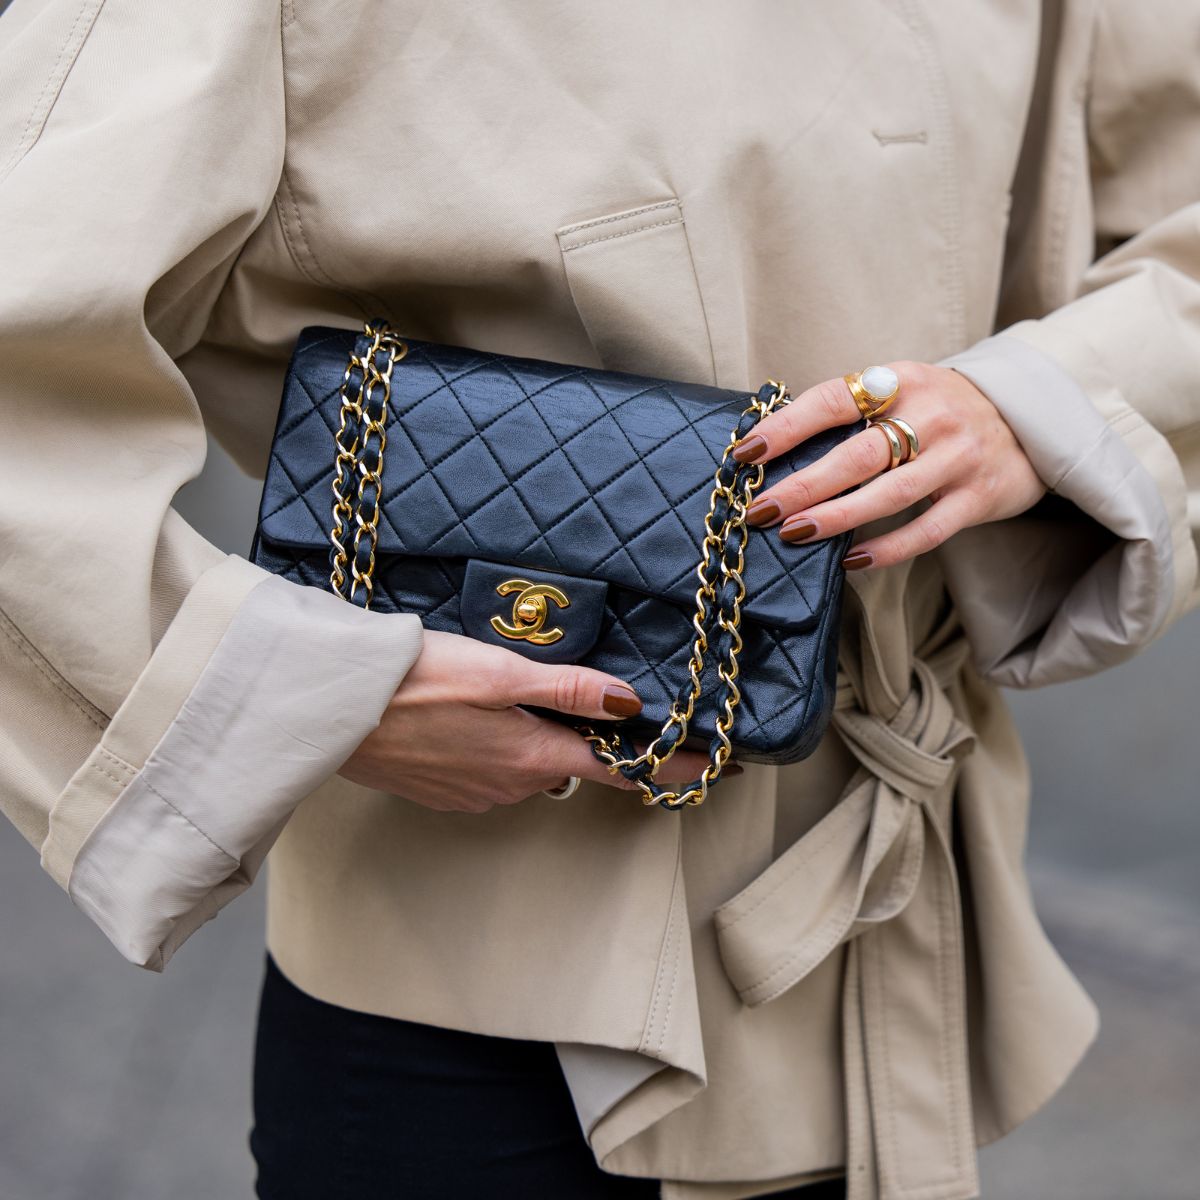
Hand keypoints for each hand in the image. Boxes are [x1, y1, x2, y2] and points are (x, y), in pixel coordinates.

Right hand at [337, 629, 718, 811]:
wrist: (334, 711)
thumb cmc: (414, 682)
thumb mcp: (500, 674)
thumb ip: (569, 689)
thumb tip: (629, 704)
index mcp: (535, 756)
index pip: (624, 770)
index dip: (673, 768)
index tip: (717, 771)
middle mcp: (512, 786)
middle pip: (577, 763)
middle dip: (595, 740)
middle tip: (604, 701)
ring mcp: (475, 794)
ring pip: (533, 764)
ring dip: (541, 737)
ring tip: (520, 693)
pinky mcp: (444, 791)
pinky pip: (494, 771)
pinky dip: (503, 746)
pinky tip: (477, 714)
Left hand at [736, 362, 1045, 568]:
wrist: (1031, 419)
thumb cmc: (940, 410)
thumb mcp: (902, 391)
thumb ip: (852, 412)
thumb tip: (774, 446)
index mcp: (901, 381)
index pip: (833, 401)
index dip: (787, 427)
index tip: (746, 454)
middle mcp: (932, 414)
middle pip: (857, 454)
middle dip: (803, 485)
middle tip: (761, 509)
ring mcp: (958, 457)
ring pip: (890, 494)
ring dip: (836, 517)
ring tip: (794, 533)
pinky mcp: (979, 496)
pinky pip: (927, 530)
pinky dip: (887, 548)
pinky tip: (852, 560)